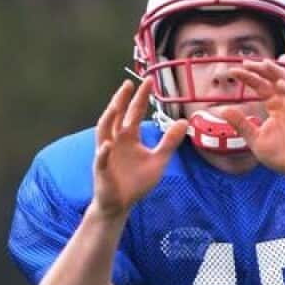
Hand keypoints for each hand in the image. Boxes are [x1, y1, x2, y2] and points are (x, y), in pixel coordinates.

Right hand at [92, 77, 188, 218]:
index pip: (134, 112)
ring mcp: (106, 153)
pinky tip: (107, 145)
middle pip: (117, 115)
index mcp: (128, 136)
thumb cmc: (136, 182)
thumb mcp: (158, 160)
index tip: (149, 80)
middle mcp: (115, 140)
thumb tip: (184, 122)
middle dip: (123, 99)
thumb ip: (169, 142)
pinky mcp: (101, 170)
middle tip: (130, 83)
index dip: (140, 97)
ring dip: (109, 117)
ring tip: (117, 104)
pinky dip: (103, 152)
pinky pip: (100, 159)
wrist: (121, 204)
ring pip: (103, 131)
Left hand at [220, 60, 284, 184]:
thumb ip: (240, 124)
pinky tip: (279, 85)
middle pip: (273, 80)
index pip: (261, 87)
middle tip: (245, 62)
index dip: (248, 78)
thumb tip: (223, 110)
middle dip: (260, 70)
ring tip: (264, 64)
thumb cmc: (281, 156)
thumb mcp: (255, 139)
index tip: (232, 71)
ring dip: (277, 73)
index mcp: (275, 107)